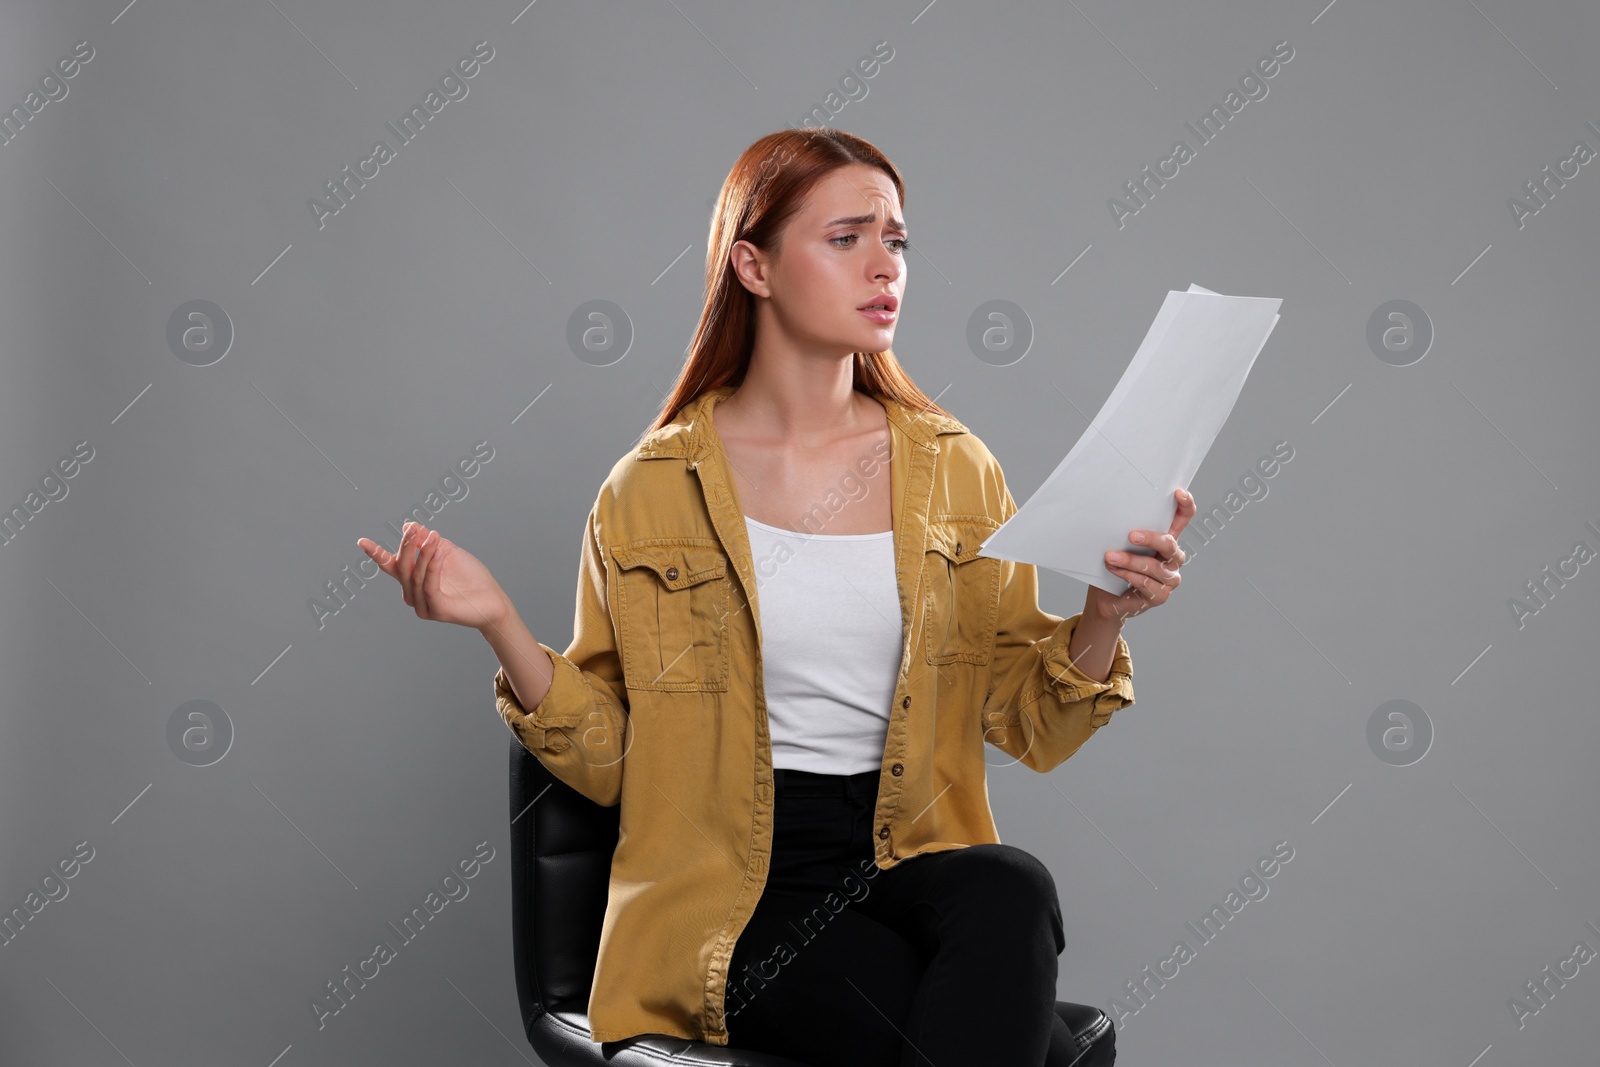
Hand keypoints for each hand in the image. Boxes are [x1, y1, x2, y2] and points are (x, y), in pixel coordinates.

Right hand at [357, 522, 509, 630]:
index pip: (391, 566)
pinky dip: (433, 568)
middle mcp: (413, 595)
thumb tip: (409, 526)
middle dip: (406, 547)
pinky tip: (440, 552)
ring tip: (434, 536)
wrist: (493, 600)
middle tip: (413, 530)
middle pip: (402, 568)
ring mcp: (423, 606)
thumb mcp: (447, 551)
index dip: (376, 554)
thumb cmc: (470, 577)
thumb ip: (427, 541)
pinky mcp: (437, 611)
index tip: (361, 541)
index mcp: (413, 581)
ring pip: (416, 576)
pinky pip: (429, 586)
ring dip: (424, 554)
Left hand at [1087, 488, 1194, 623]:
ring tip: (1110, 557)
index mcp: (1166, 540)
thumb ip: (1126, 531)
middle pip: (1169, 544)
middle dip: (1150, 538)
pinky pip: (1145, 583)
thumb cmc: (1116, 566)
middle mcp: (1173, 558)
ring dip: (1129, 561)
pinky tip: (1114, 570)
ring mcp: (1169, 578)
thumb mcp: (1120, 544)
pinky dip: (1127, 575)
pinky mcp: (1160, 595)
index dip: (1186, 505)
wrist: (1106, 597)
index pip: (1183, 519)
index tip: (1178, 493)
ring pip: (1153, 566)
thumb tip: (1116, 512)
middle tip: (1131, 535)